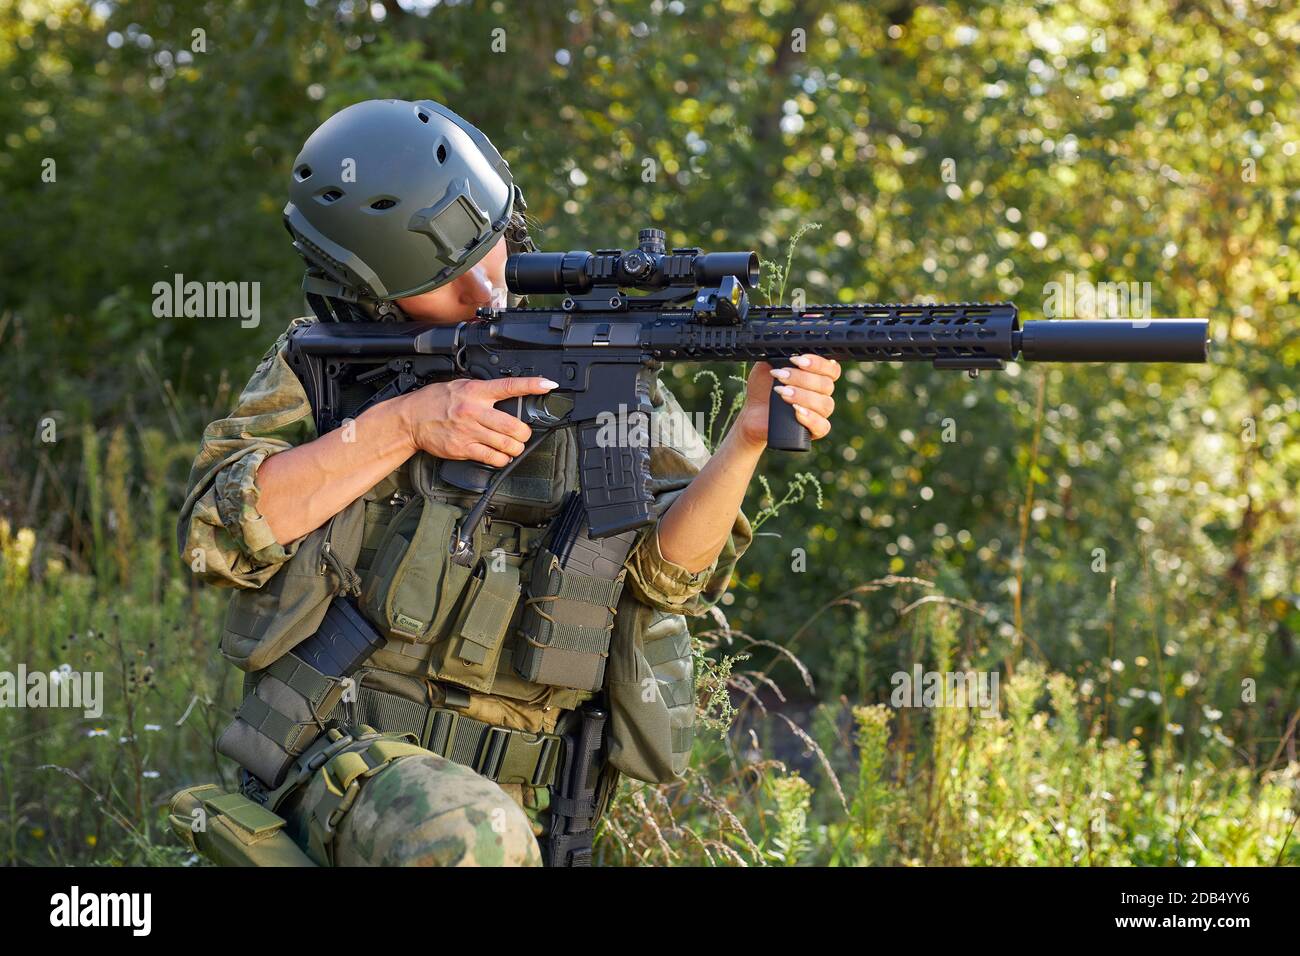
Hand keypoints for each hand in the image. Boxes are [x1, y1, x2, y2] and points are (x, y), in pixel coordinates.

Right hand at [398, 376, 557, 466]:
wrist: (411, 419)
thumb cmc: (436, 401)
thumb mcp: (461, 386)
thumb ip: (484, 391)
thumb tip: (508, 394)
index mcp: (476, 391)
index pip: (509, 386)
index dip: (531, 385)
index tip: (548, 385)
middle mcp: (474, 411)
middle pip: (514, 426)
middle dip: (524, 433)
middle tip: (523, 434)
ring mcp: (469, 431)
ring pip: (507, 445)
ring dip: (516, 448)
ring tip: (513, 446)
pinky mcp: (463, 449)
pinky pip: (492, 458)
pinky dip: (502, 459)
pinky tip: (500, 455)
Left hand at [734, 354, 840, 448]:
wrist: (752, 413)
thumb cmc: (763, 387)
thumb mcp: (768, 363)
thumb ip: (779, 348)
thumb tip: (788, 330)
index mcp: (817, 375)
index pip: (831, 368)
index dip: (817, 363)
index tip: (796, 360)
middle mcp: (822, 393)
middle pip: (826, 384)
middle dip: (802, 379)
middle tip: (780, 376)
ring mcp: (820, 412)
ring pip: (825, 404)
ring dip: (803, 396)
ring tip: (781, 392)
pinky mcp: (813, 431)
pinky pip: (822, 426)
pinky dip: (810, 418)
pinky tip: (796, 411)